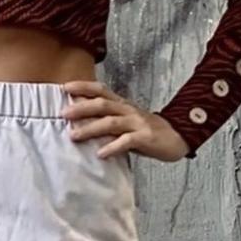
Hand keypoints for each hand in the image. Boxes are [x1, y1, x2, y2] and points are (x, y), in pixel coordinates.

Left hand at [61, 80, 190, 161]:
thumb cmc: (145, 129)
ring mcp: (137, 123)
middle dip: (81, 108)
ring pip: (111, 122)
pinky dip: (112, 147)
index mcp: (121, 103)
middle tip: (63, 114)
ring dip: (90, 129)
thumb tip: (79, 117)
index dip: (83, 86)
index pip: (100, 90)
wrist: (177, 136)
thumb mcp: (126, 119)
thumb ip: (107, 117)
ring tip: (74, 135)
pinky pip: (127, 141)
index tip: (65, 87)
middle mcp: (127, 109)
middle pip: (102, 104)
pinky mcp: (145, 138)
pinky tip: (101, 154)